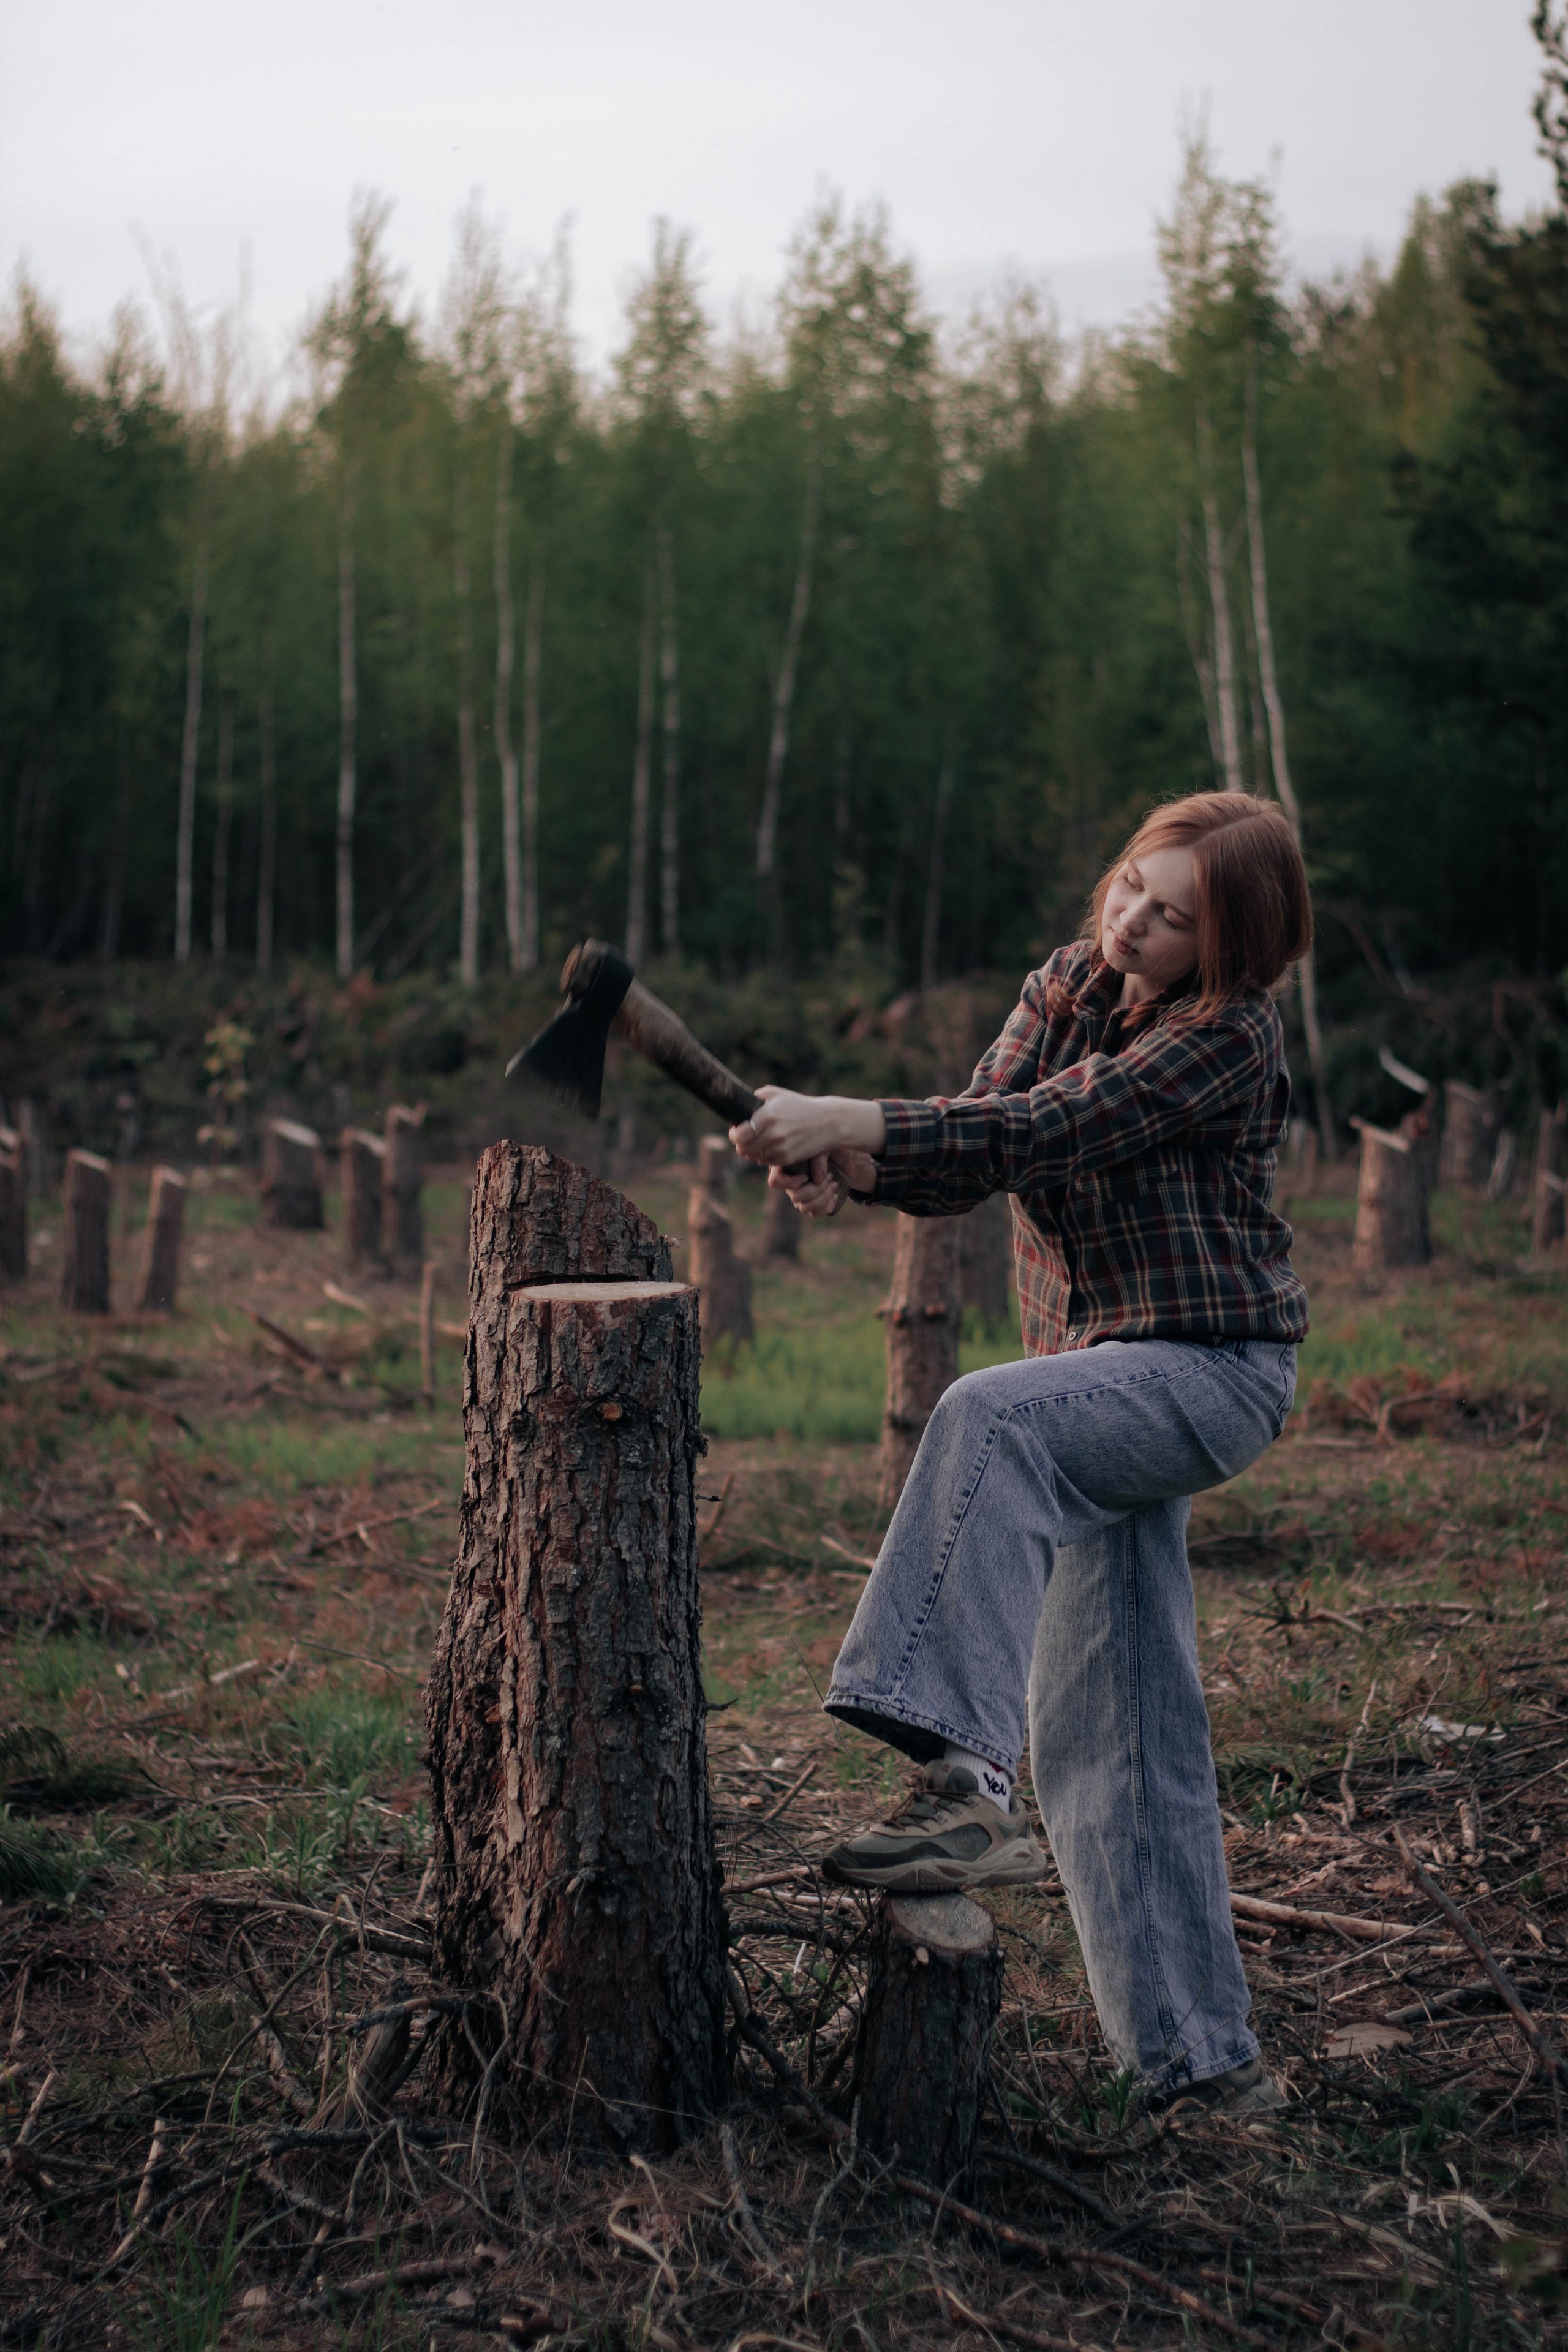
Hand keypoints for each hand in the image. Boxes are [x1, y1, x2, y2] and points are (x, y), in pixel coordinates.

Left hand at [729, 1087, 886, 1168]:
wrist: (828, 1122)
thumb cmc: (799, 1105)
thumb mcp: (777, 1094)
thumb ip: (756, 1098)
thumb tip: (739, 1106)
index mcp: (767, 1115)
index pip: (738, 1135)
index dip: (734, 1135)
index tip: (737, 1131)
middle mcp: (773, 1133)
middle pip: (743, 1148)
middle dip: (741, 1145)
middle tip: (746, 1139)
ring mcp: (780, 1148)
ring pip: (754, 1157)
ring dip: (753, 1151)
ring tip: (761, 1142)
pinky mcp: (788, 1158)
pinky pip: (767, 1161)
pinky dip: (766, 1156)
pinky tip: (772, 1146)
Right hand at [767, 1148, 879, 1219]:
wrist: (844, 1155)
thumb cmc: (830, 1145)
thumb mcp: (825, 1145)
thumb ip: (819, 1157)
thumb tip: (817, 1180)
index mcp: (786, 1165)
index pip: (775, 1182)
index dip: (791, 1183)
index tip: (807, 1175)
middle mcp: (790, 1182)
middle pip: (795, 1197)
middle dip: (817, 1189)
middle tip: (830, 1176)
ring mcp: (800, 1194)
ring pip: (804, 1208)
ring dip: (824, 1198)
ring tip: (834, 1184)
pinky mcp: (812, 1203)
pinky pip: (814, 1214)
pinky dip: (827, 1207)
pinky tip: (835, 1195)